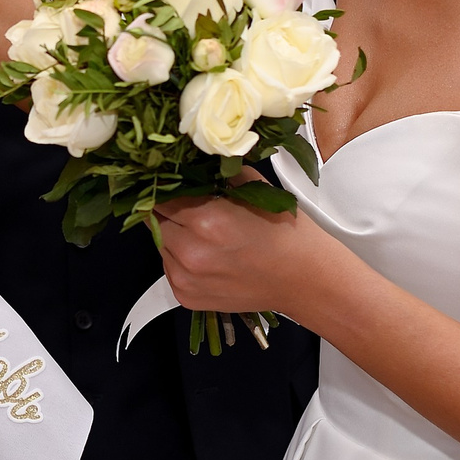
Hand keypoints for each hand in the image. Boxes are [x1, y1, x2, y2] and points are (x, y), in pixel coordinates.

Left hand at [154, 192, 340, 321]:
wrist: (305, 280)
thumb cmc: (285, 234)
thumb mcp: (255, 188)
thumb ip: (217, 174)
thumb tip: (191, 162)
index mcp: (206, 219)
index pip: (160, 195)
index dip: (166, 187)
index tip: (173, 183)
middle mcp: (190, 251)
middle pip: (155, 220)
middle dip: (169, 211)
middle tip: (191, 209)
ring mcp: (186, 278)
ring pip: (160, 245)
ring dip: (173, 235)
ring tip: (203, 235)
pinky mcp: (187, 297)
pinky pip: (169, 269)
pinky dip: (180, 259)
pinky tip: (207, 256)